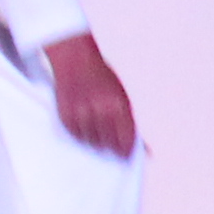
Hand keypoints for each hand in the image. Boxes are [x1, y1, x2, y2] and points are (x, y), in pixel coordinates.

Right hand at [44, 32, 137, 155]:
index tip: (125, 155)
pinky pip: (76, 136)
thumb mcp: (122, 98)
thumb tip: (147, 153)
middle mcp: (101, 110)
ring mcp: (82, 112)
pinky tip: (83, 127)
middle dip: (110, 147)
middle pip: (108, 144)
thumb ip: (131, 126)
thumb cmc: (102, 78)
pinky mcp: (66, 114)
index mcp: (120, 105)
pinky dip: (80, 135)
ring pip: (91, 142)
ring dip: (94, 141)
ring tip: (95, 131)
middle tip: (109, 145)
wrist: (74, 58)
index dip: (126, 151)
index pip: (126, 141)